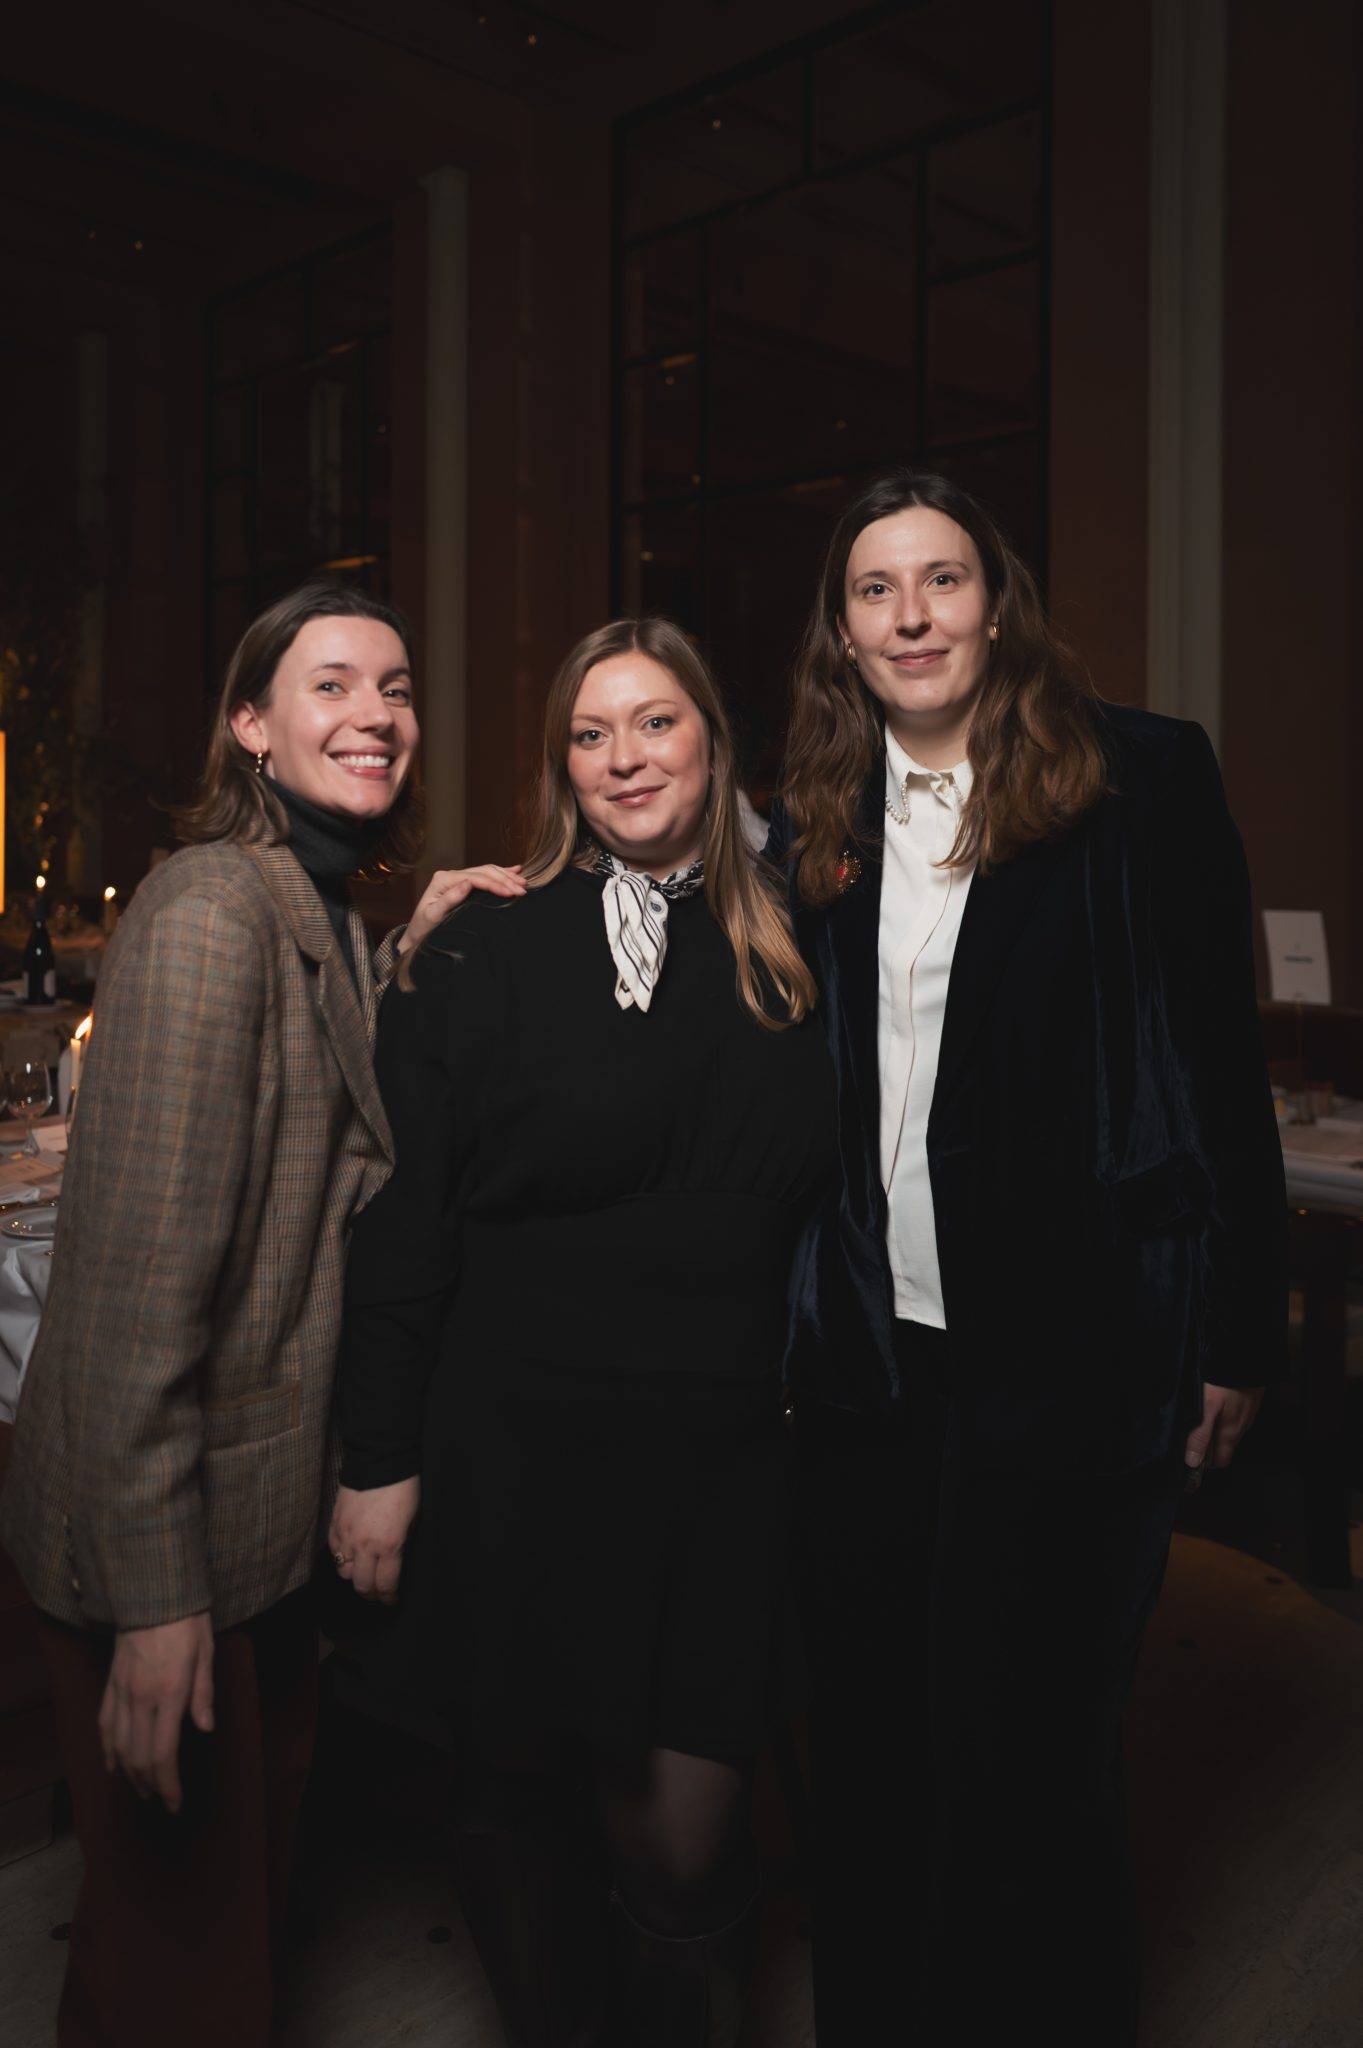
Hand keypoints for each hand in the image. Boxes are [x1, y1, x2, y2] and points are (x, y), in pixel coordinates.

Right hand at [98, 1612, 215, 1813]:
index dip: (168, 1785)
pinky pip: (104, 1724)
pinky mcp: (111, 1683)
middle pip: (139, 1756)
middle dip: (150, 1785)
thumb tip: (205, 1729)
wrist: (152, 1592)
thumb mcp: (205, 1652)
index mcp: (169, 1691)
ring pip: (118, 1746)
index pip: (163, 1753)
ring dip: (129, 1773)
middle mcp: (140, 1697)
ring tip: (142, 1789)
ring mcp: (121, 1691)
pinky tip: (112, 1764)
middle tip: (162, 1801)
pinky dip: (107, 1749)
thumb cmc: (186, 1619)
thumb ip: (203, 1693)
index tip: (174, 1803)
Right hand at [329, 1478, 419, 1602]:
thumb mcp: (413, 1520)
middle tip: (378, 1594)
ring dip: (355, 1576)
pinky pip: (334, 1551)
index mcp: (389, 1546)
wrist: (381, 1458)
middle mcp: (364, 1546)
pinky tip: (351, 1554)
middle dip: (371, 1594)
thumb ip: (402, 1545)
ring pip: (344, 1571)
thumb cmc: (404, 1487)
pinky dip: (342, 1557)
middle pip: (362, 1585)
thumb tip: (397, 1561)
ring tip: (364, 1573)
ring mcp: (346, 1535)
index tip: (392, 1600)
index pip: (385, 1585)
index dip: (389, 1597)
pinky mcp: (335, 1524)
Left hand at [400, 865, 525, 953]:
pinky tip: (515, 870)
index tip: (512, 892)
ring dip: (506, 876)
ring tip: (523, 882)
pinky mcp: (462, 884)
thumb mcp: (433, 916)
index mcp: (444, 879)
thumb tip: (467, 883)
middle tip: (523, 890)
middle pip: (484, 872)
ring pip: (487, 871)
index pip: (475, 878)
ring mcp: (457, 878)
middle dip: (505, 879)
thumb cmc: (424, 929)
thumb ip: (450, 898)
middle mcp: (451, 875)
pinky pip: (484, 876)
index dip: (496, 884)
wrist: (416, 935)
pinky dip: (501, 873)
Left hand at [1183, 1383, 1264, 1484]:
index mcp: (1231, 1432)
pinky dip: (1225, 1414)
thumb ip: (1200, 1435)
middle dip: (1210, 1445)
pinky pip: (1236, 1414)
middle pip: (1225, 1445)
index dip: (1207, 1463)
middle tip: (1190, 1435)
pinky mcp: (1250, 1398)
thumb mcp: (1207, 1409)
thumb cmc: (1223, 1383)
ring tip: (1200, 1417)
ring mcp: (1248, 1412)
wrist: (1246, 1355)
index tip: (1191, 1458)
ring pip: (1231, 1429)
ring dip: (1217, 1428)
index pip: (1222, 1461)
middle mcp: (1243, 1426)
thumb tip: (1192, 1462)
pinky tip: (1215, 1402)